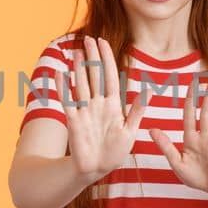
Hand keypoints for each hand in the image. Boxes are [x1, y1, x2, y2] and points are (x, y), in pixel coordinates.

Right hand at [59, 36, 147, 185]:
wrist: (96, 169)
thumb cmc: (114, 152)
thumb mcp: (130, 132)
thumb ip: (136, 112)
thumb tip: (148, 92)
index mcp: (113, 105)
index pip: (110, 76)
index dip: (108, 58)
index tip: (104, 42)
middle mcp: (97, 104)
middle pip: (94, 75)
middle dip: (92, 57)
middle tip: (89, 38)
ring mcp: (85, 111)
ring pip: (81, 84)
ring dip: (78, 68)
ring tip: (76, 51)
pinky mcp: (73, 121)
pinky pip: (67, 101)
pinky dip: (63, 88)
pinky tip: (59, 74)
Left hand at [150, 80, 207, 196]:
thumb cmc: (194, 176)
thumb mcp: (176, 163)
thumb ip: (165, 146)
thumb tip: (151, 129)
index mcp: (190, 139)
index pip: (189, 115)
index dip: (190, 100)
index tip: (192, 84)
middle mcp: (204, 138)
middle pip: (205, 115)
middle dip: (207, 98)